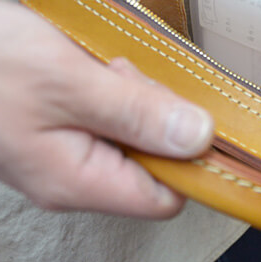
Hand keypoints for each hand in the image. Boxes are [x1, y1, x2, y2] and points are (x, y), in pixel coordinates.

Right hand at [0, 0, 213, 218]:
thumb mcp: (70, 82)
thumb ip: (138, 113)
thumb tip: (202, 138)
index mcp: (79, 180)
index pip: (166, 197)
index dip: (192, 162)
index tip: (196, 117)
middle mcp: (74, 176)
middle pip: (154, 161)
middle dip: (156, 114)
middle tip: (124, 76)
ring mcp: (65, 152)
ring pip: (133, 133)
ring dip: (133, 95)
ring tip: (99, 66)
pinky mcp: (58, 127)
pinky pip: (109, 115)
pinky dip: (113, 87)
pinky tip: (91, 64)